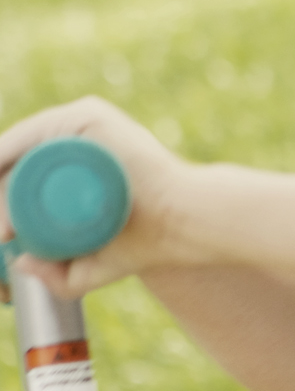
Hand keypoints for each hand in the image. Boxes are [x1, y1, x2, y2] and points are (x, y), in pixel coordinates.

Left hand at [0, 97, 190, 297]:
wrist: (181, 223)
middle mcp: (72, 136)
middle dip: (1, 200)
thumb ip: (55, 275)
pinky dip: (9, 157)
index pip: (17, 176)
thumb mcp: (88, 267)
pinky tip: (7, 195)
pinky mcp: (89, 116)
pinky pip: (32, 136)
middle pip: (14, 165)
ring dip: (4, 192)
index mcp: (72, 162)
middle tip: (3, 235)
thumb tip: (20, 261)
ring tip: (6, 228)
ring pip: (21, 155)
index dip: (2, 206)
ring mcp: (79, 123)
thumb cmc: (143, 243)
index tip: (3, 236)